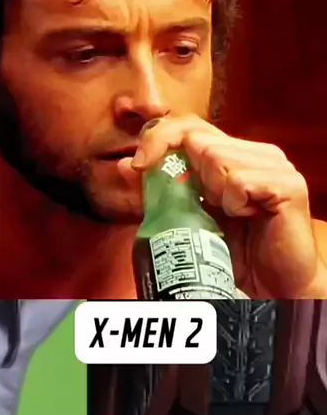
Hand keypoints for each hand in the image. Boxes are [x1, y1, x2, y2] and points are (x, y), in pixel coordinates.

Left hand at [118, 115, 326, 298]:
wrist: (274, 289)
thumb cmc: (234, 253)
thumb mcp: (189, 218)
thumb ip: (161, 190)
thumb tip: (124, 163)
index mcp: (233, 153)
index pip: (189, 125)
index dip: (159, 138)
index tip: (139, 165)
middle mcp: (256, 152)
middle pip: (199, 140)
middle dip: (190, 176)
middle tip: (210, 207)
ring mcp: (274, 165)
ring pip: (217, 157)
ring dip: (214, 192)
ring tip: (232, 214)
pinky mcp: (288, 184)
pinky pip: (240, 181)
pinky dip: (235, 202)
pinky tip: (248, 217)